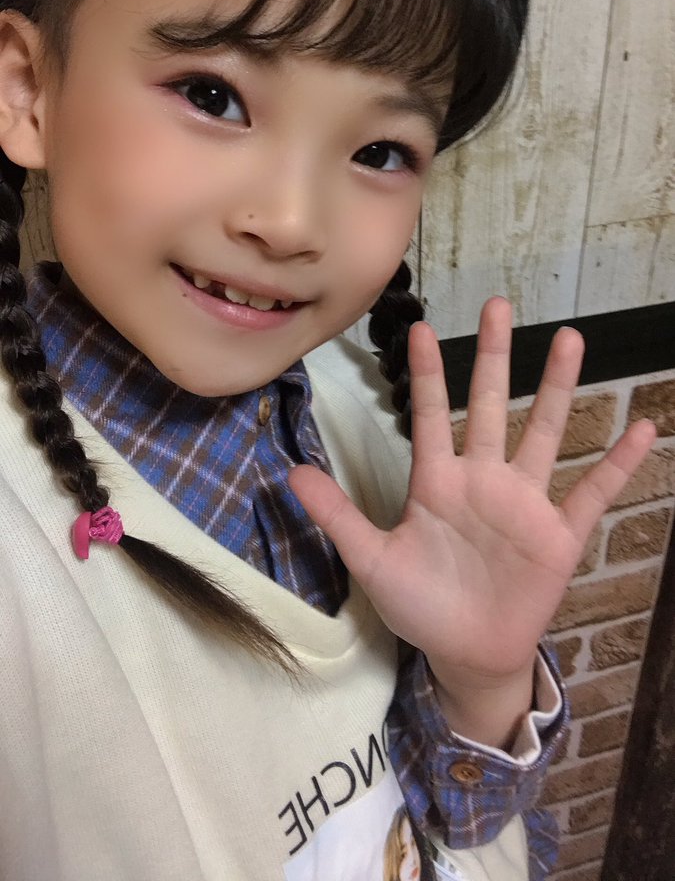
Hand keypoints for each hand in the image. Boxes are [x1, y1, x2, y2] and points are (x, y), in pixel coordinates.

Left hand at [289, 298, 655, 737]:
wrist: (466, 654)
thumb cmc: (421, 605)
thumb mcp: (372, 560)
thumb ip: (338, 515)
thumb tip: (291, 473)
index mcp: (438, 481)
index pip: (430, 414)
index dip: (426, 374)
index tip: (419, 328)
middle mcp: (483, 479)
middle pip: (488, 405)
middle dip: (493, 356)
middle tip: (499, 304)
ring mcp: (524, 503)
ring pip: (543, 432)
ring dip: (557, 387)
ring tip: (570, 338)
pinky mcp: (558, 535)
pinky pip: (592, 492)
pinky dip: (617, 463)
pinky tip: (642, 428)